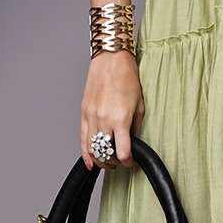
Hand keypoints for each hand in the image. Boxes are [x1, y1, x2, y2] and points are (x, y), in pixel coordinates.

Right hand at [81, 48, 143, 169]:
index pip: (123, 152)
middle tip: (120, 162)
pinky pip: (82, 139)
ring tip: (107, 162)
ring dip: (100, 160)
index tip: (131, 161)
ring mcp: (91, 117)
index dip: (128, 161)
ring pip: (92, 149)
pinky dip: (85, 153)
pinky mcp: (84, 113)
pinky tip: (89, 162)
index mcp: (120, 120)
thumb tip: (132, 142)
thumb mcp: (140, 105)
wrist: (111, 60)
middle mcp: (104, 120)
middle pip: (106, 153)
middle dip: (114, 162)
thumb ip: (136, 127)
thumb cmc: (127, 78)